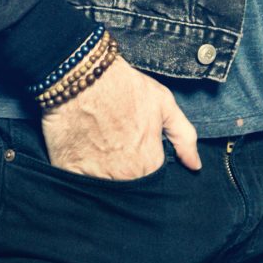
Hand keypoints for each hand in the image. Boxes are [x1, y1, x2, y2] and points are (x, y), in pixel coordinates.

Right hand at [41, 56, 201, 179]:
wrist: (80, 74)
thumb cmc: (123, 86)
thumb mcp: (164, 103)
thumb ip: (184, 137)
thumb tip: (194, 165)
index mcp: (148, 163)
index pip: (152, 180)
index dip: (146, 165)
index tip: (137, 151)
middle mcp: (123, 175)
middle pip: (128, 186)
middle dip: (126, 173)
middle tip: (117, 148)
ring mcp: (94, 175)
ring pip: (104, 188)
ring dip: (103, 175)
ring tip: (99, 149)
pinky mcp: (68, 170)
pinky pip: (77, 184)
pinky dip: (79, 174)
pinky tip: (81, 155)